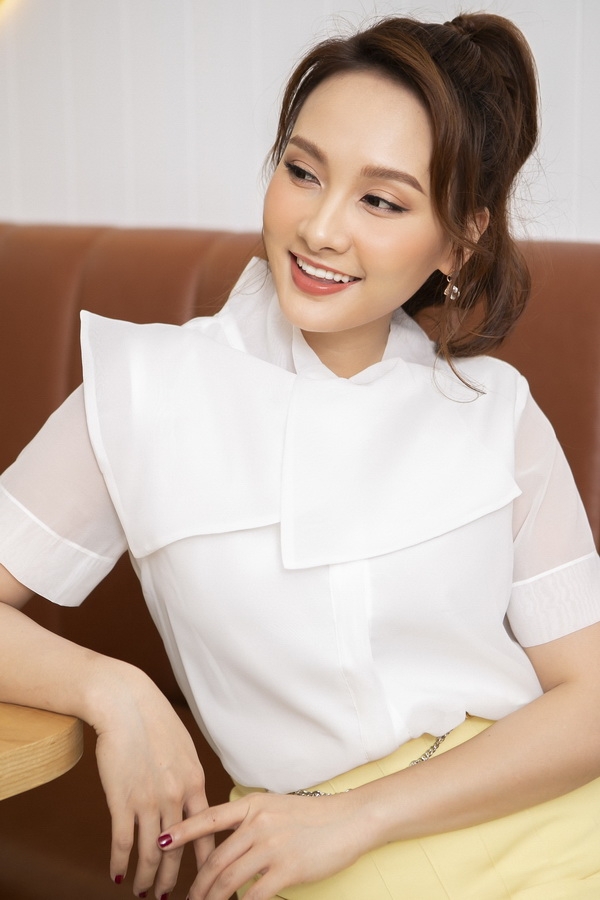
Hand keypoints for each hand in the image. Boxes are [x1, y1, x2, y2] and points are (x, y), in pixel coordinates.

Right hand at [90, 662, 213, 896]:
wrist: (126, 704)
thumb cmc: (153, 721)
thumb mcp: (183, 748)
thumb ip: (188, 777)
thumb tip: (190, 798)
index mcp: (195, 782)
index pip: (208, 832)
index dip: (207, 860)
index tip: (210, 879)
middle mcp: (175, 796)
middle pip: (179, 851)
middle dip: (175, 879)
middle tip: (170, 897)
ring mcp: (148, 801)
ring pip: (150, 853)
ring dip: (147, 878)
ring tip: (143, 892)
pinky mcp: (122, 800)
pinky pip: (122, 843)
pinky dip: (119, 864)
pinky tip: (117, 875)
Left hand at [157, 790, 366, 899]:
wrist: (350, 819)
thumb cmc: (314, 816)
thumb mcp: (277, 807)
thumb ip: (252, 820)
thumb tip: (228, 842)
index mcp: (254, 805)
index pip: (209, 817)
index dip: (182, 830)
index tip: (160, 841)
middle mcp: (258, 823)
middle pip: (216, 858)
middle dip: (198, 883)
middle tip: (189, 898)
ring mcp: (272, 845)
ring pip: (228, 879)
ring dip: (212, 899)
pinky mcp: (288, 868)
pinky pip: (254, 894)